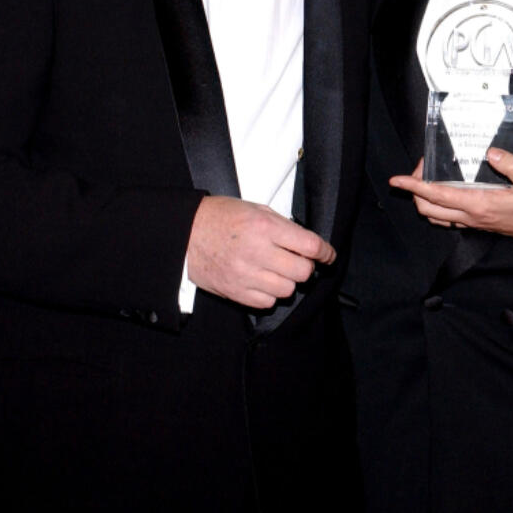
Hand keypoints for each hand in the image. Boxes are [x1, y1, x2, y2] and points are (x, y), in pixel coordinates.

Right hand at [186, 195, 335, 308]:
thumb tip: (307, 244)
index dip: (325, 252)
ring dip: (287, 281)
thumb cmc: (220, 217)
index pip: (310, 245)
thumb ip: (282, 226)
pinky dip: (270, 294)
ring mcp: (246, 274)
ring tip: (277, 270)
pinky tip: (262, 281)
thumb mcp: (254, 209)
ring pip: (287, 290)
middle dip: (305, 266)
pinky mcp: (235, 292)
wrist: (185, 234)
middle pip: (302, 271)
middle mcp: (258, 251)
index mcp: (265, 227)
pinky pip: (267, 302)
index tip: (328, 256)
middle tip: (298, 261)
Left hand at [390, 148, 512, 242]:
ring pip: (434, 216)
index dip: (414, 186)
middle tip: (420, 169)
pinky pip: (446, 219)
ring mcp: (471, 222)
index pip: (437, 195)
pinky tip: (440, 193)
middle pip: (427, 209)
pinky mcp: (475, 224)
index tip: (397, 179)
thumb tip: (489, 152)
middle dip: (415, 190)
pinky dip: (435, 207)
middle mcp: (470, 215)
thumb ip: (510, 164)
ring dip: (423, 200)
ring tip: (425, 179)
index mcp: (479, 203)